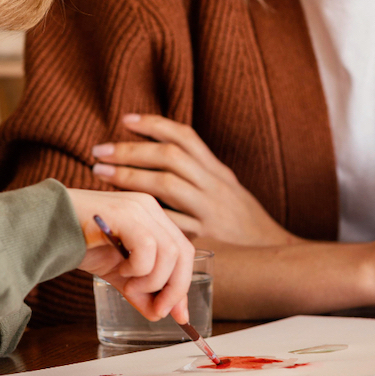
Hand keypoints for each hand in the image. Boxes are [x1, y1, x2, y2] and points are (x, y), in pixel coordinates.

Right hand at [67, 188, 194, 322]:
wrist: (46, 228)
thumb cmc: (81, 244)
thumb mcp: (118, 272)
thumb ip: (140, 289)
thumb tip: (160, 313)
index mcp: (152, 217)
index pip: (182, 250)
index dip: (182, 283)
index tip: (178, 314)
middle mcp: (150, 208)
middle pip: (182, 252)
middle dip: (174, 288)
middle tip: (157, 310)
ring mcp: (138, 208)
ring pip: (169, 252)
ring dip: (153, 280)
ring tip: (128, 286)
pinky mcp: (125, 213)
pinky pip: (148, 247)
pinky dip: (140, 268)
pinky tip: (121, 270)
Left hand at [90, 114, 298, 245]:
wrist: (275, 254)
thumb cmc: (243, 221)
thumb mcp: (227, 188)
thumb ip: (200, 171)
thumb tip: (162, 150)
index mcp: (218, 171)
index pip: (185, 137)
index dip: (154, 125)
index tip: (125, 120)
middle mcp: (215, 186)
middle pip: (169, 157)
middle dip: (130, 151)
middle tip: (99, 151)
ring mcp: (209, 212)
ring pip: (166, 185)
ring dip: (129, 176)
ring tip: (101, 172)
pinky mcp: (204, 239)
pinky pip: (170, 223)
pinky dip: (145, 213)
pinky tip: (123, 210)